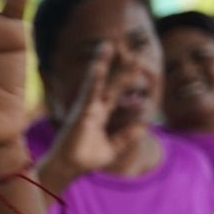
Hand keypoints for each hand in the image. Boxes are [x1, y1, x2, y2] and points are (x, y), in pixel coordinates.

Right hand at [45, 45, 146, 180]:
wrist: (70, 168)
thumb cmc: (86, 160)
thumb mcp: (113, 149)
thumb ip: (127, 137)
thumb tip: (144, 127)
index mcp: (100, 114)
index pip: (116, 92)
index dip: (126, 78)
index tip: (137, 63)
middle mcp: (93, 107)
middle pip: (110, 82)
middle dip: (119, 66)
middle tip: (130, 48)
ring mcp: (87, 107)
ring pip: (96, 81)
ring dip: (102, 63)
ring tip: (107, 46)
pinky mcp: (82, 112)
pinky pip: (90, 92)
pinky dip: (94, 78)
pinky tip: (98, 65)